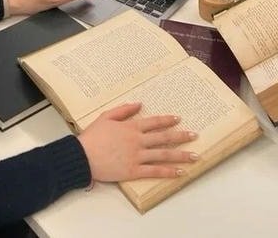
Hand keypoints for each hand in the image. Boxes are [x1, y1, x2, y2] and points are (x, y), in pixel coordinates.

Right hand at [78, 102, 198, 181]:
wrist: (82, 156)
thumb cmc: (92, 136)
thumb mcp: (106, 116)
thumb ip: (124, 110)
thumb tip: (139, 104)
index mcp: (131, 127)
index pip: (154, 122)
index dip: (167, 120)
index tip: (178, 119)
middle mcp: (137, 141)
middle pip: (163, 138)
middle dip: (181, 136)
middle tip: (194, 136)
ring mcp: (137, 156)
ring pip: (163, 155)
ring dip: (181, 155)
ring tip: (195, 156)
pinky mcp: (133, 171)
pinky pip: (155, 171)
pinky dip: (168, 172)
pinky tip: (180, 173)